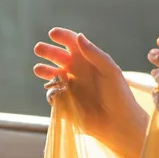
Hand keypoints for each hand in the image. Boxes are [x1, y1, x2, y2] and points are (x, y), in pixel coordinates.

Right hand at [33, 28, 148, 157]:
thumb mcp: (110, 71)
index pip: (72, 43)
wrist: (119, 124)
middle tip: (39, 48)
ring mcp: (69, 87)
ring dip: (44, 70)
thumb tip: (78, 36)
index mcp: (88, 60)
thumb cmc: (119, 95)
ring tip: (39, 69)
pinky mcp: (64, 104)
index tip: (53, 33)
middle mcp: (76, 71)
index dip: (62, 36)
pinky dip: (52, 93)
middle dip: (47, 51)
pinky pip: (53, 96)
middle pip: (57, 56)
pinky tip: (57, 94)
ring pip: (51, 75)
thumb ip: (95, 54)